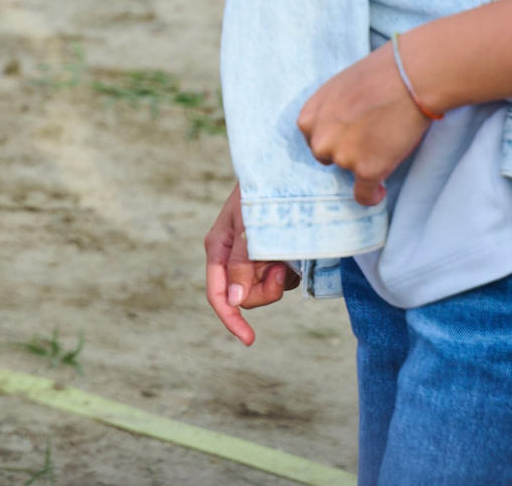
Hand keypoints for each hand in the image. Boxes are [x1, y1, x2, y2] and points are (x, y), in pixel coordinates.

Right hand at [203, 186, 295, 345]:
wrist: (284, 172)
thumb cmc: (261, 194)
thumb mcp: (248, 228)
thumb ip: (241, 263)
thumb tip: (234, 300)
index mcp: (218, 249)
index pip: (218, 294)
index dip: (231, 319)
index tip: (249, 339)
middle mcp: (232, 257)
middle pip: (244, 296)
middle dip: (264, 290)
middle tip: (279, 270)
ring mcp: (253, 258)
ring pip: (264, 290)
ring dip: (279, 279)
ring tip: (286, 254)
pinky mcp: (273, 256)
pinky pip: (281, 280)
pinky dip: (289, 271)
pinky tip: (294, 252)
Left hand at [296, 42, 433, 205]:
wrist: (410, 77)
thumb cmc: (381, 74)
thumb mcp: (340, 86)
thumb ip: (331, 109)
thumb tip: (341, 123)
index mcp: (310, 116)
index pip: (313, 137)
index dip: (332, 137)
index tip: (347, 137)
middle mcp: (320, 139)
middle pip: (326, 157)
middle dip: (344, 150)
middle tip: (369, 139)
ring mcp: (343, 157)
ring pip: (348, 171)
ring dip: (363, 165)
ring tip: (385, 148)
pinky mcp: (367, 170)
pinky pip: (364, 195)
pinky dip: (372, 196)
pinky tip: (380, 192)